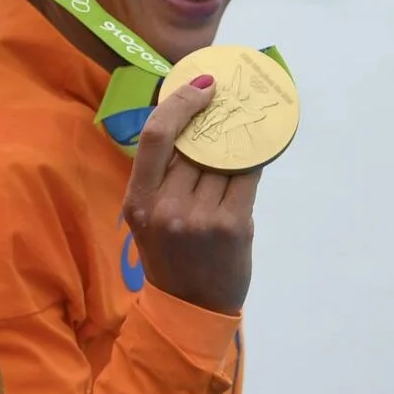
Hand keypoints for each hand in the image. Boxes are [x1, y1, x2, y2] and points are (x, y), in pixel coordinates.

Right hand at [121, 76, 259, 314]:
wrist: (190, 308)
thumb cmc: (168, 257)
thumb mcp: (147, 218)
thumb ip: (162, 178)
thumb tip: (191, 125)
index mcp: (138, 201)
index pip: (155, 137)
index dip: (180, 103)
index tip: (202, 86)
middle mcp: (167, 207)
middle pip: (196, 144)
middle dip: (215, 119)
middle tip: (229, 99)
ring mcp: (201, 217)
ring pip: (225, 158)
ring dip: (235, 141)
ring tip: (243, 127)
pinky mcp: (233, 225)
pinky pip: (247, 177)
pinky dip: (253, 162)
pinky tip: (255, 153)